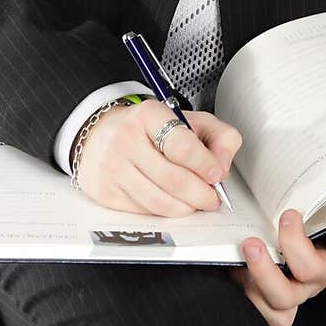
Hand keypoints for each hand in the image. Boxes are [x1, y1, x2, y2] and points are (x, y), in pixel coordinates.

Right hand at [75, 99, 241, 215]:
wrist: (103, 133)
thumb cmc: (151, 129)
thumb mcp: (190, 120)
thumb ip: (219, 136)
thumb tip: (222, 166)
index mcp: (148, 114)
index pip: (181, 145)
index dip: (204, 164)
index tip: (217, 175)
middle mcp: (125, 139)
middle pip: (173, 179)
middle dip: (201, 194)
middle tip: (212, 197)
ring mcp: (112, 167)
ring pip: (159, 201)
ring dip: (186, 207)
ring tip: (195, 202)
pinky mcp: (105, 192)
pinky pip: (144, 211)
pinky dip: (165, 211)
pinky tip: (172, 201)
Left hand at [228, 208, 325, 325]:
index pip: (313, 269)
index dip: (295, 246)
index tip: (288, 215)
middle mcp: (310, 285)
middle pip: (286, 296)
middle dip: (265, 272)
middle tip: (252, 243)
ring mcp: (291, 290)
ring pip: (272, 310)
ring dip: (252, 284)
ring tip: (242, 255)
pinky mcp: (271, 289)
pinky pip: (259, 306)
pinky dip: (244, 289)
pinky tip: (236, 265)